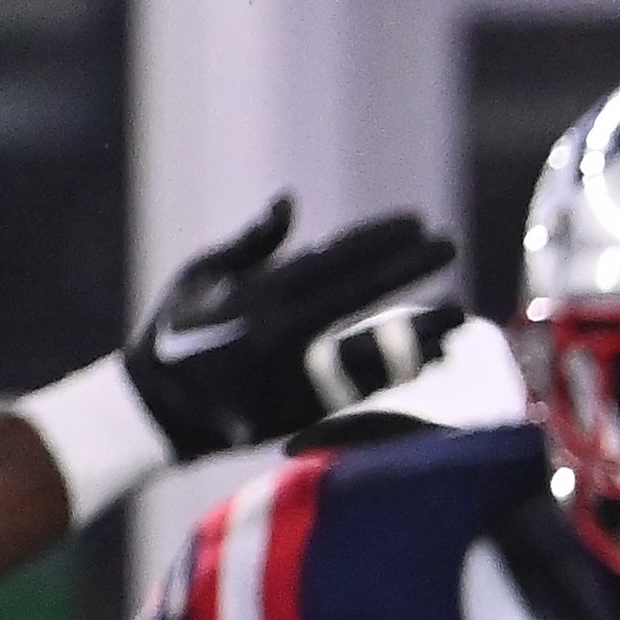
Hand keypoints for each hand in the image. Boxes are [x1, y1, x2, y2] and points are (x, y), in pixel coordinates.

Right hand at [120, 199, 463, 458]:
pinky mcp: (307, 416)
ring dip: (419, 331)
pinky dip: (401, 373)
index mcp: (256, 298)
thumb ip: (252, 244)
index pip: (333, 262)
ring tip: (459, 313)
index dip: (379, 242)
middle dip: (408, 269)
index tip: (418, 223)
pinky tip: (435, 357)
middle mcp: (281, 338)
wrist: (160, 410)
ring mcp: (297, 380)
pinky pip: (367, 392)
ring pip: (372, 350)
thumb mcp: (201, 277)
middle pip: (360, 297)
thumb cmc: (177, 331)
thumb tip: (290, 202)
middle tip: (450, 245)